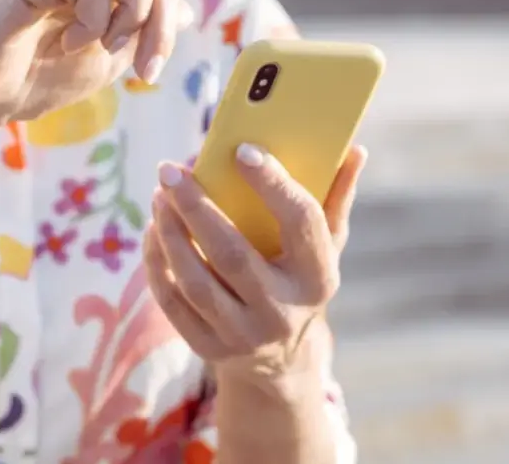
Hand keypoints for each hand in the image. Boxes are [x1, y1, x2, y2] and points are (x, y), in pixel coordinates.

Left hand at [144, 144, 367, 377]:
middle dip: (196, 207)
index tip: (242, 150)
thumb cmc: (300, 279)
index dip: (272, 184)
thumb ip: (336, 197)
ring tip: (159, 195)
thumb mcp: (326, 246)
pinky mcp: (209, 349)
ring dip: (170, 233)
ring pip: (195, 281)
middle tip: (170, 170)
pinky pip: (172, 301)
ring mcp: (244, 336)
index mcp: (319, 278)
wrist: (282, 358)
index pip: (300, 223)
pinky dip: (156, 261)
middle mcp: (283, 312)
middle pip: (232, 254)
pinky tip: (153, 228)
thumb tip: (355, 150)